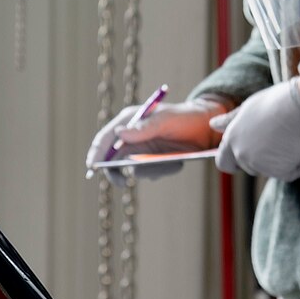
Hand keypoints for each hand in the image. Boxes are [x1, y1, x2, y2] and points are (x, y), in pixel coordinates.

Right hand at [85, 96, 227, 185]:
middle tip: (123, 181)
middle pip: (113, 159)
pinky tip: (176, 162)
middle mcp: (133, 136)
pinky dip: (161, 171)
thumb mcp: (167, 119)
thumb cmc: (185, 117)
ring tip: (172, 162)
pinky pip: (150, 173)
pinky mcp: (154, 160)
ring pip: (134, 169)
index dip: (96, 153)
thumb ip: (144, 127)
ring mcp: (143, 150)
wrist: (207, 127)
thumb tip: (119, 135)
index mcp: (129, 121)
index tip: (92, 167)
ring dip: (148, 171)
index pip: (105, 138)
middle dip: (117, 171)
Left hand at [212, 79, 299, 181]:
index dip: (234, 160)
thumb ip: (230, 121)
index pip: (223, 162)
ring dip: (281, 160)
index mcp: (232, 138)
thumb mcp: (248, 107)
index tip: (247, 153)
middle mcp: (242, 154)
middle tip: (276, 138)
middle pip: (249, 167)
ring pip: (271, 169)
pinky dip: (298, 166)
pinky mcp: (279, 171)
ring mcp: (260, 164)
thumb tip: (213, 125)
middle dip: (261, 158)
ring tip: (290, 138)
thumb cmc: (276, 102)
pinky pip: (290, 174)